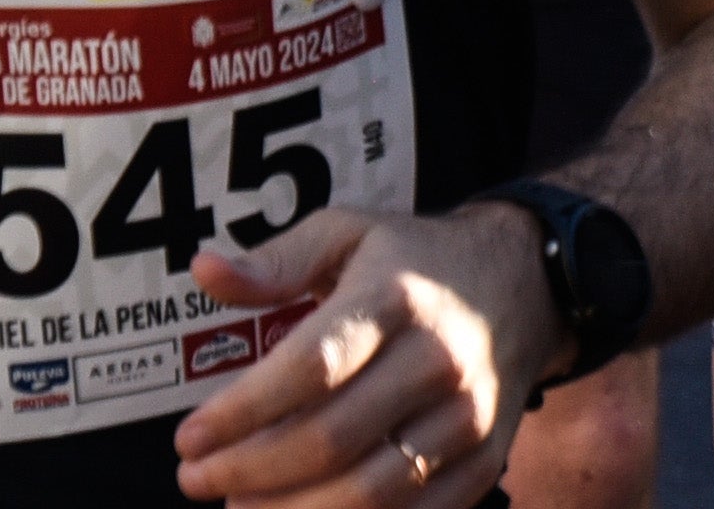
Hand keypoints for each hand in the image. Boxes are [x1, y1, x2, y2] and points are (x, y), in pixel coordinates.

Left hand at [170, 203, 556, 506]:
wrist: (524, 283)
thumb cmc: (415, 260)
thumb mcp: (346, 233)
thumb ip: (274, 261)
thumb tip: (203, 272)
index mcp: (394, 296)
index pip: (309, 367)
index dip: (243, 411)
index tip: (189, 437)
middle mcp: (436, 359)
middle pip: (333, 438)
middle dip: (251, 470)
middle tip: (196, 479)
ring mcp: (467, 418)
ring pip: (373, 490)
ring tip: (238, 508)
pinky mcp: (485, 461)